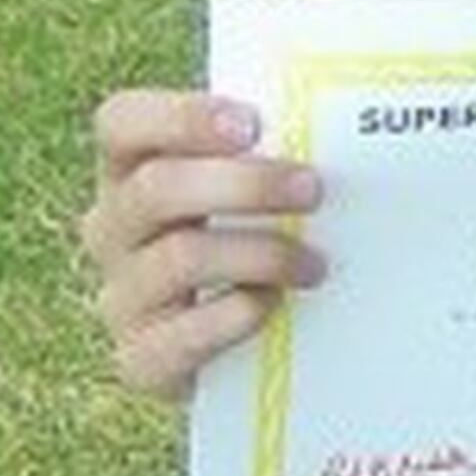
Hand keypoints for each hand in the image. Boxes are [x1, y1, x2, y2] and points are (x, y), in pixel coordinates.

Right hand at [78, 88, 323, 400]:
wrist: (246, 356)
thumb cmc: (259, 244)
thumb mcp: (258, 191)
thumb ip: (282, 151)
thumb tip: (363, 116)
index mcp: (131, 170)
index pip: (121, 123)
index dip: (181, 117)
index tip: (254, 124)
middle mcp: (112, 229)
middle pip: (156, 188)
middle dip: (246, 185)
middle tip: (313, 190)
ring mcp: (120, 296)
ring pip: (180, 258)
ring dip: (262, 255)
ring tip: (314, 264)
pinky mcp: (140, 359)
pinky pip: (183, 334)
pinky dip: (237, 316)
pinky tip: (273, 307)